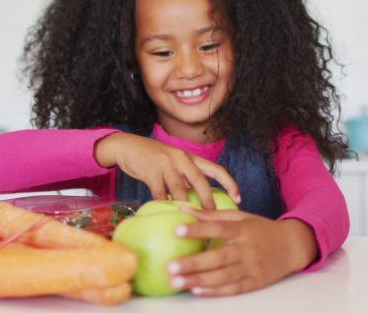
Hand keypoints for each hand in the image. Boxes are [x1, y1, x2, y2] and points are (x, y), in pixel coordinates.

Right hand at [94, 132, 239, 209]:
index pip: (216, 169)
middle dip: (209, 199)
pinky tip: (167, 216)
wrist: (127, 146)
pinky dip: (163, 205)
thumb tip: (198, 201)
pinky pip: (159, 193)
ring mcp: (166, 164)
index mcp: (190, 158)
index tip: (239, 198)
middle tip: (214, 216)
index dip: (230, 183)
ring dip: (186, 206)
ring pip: (180, 189)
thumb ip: (185, 178)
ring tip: (192, 221)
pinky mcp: (151, 171)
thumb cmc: (152, 159)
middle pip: (200, 179)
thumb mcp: (173, 164)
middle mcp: (181, 158)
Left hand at [166, 207, 317, 295]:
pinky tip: (197, 290)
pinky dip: (215, 291)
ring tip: (176, 281)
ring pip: (223, 276)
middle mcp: (248, 249)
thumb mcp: (242, 218)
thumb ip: (213, 215)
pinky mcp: (255, 282)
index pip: (218, 228)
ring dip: (199, 280)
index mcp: (243, 229)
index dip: (198, 229)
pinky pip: (233, 288)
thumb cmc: (261, 230)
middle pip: (218, 257)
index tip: (176, 229)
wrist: (292, 246)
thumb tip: (184, 210)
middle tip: (170, 266)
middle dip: (193, 263)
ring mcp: (252, 267)